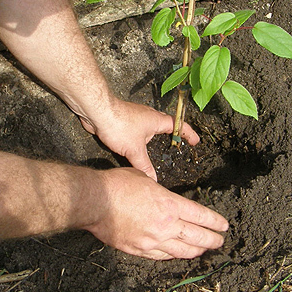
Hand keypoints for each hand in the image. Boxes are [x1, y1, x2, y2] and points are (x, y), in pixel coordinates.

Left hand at [80, 99, 199, 180]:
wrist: (96, 112)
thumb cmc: (119, 124)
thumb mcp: (134, 150)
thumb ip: (144, 165)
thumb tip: (153, 179)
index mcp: (157, 121)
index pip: (179, 126)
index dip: (189, 134)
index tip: (195, 142)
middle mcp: (149, 117)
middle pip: (166, 126)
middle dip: (173, 135)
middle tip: (179, 146)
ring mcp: (137, 118)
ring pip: (151, 128)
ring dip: (156, 137)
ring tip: (159, 149)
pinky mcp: (125, 121)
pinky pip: (138, 131)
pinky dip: (142, 139)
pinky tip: (137, 148)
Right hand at [84, 167, 227, 259]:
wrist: (94, 201)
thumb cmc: (118, 185)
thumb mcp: (146, 179)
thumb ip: (160, 191)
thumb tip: (162, 195)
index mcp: (170, 204)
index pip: (200, 215)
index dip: (215, 222)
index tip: (224, 225)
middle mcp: (166, 225)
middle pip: (196, 236)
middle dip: (211, 239)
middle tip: (220, 241)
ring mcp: (153, 240)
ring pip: (181, 250)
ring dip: (196, 251)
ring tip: (204, 250)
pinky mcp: (139, 249)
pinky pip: (162, 256)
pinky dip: (173, 256)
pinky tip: (178, 255)